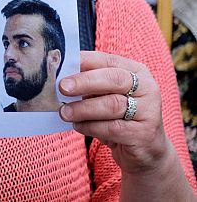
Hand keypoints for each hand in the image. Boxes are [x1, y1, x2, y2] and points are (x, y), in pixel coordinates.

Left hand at [58, 51, 167, 172]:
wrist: (146, 149)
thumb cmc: (119, 116)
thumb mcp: (106, 95)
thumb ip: (89, 84)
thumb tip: (60, 78)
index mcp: (136, 72)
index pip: (108, 60)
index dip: (84, 62)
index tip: (61, 66)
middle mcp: (147, 88)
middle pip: (113, 79)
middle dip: (84, 82)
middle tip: (62, 88)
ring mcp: (149, 111)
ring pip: (112, 105)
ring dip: (83, 108)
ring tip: (64, 112)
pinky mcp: (144, 134)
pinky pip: (112, 128)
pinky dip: (90, 126)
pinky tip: (78, 126)